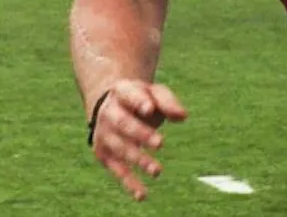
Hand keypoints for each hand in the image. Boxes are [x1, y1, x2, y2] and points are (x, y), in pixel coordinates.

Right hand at [89, 80, 187, 201]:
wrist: (112, 106)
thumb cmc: (140, 98)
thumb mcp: (154, 92)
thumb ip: (168, 102)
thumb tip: (183, 116)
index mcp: (121, 91)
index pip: (130, 95)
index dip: (139, 102)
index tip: (150, 109)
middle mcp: (108, 112)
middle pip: (123, 124)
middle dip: (141, 134)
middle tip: (160, 143)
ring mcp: (104, 134)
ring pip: (121, 148)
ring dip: (138, 160)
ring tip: (157, 170)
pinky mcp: (104, 154)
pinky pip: (117, 170)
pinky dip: (129, 183)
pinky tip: (142, 194)